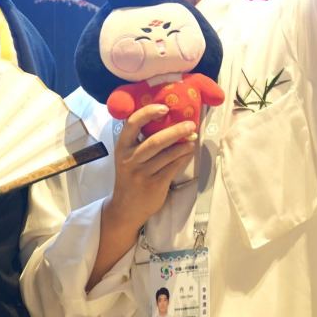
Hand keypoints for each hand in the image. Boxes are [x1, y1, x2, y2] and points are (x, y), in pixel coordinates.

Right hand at [104, 105, 197, 234]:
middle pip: (155, 141)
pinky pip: (173, 167)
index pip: (133, 124)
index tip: (164, 107)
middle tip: (190, 123)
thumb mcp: (127, 157)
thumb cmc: (130, 176)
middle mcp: (130, 159)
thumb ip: (139, 141)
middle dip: (175, 130)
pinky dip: (183, 157)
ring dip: (183, 144)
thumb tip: (165, 119)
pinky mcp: (154, 185)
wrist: (125, 208)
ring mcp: (142, 173)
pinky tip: (189, 151)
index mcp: (122, 147)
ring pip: (167, 155)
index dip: (148, 113)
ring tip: (193, 136)